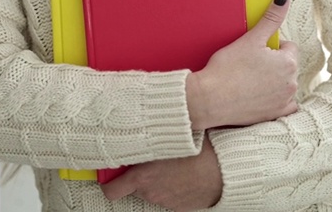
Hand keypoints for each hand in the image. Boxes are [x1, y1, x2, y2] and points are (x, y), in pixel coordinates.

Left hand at [101, 135, 222, 210]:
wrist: (223, 172)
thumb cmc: (198, 151)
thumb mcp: (169, 139)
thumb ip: (149, 139)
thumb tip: (136, 127)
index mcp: (142, 176)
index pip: (112, 189)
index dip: (109, 183)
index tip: (111, 175)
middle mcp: (150, 192)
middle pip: (134, 186)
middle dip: (139, 176)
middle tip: (152, 161)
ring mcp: (165, 201)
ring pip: (152, 191)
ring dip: (158, 181)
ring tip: (173, 166)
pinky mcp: (178, 207)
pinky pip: (168, 196)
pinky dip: (172, 188)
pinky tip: (183, 176)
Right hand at [186, 0, 298, 129]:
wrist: (208, 99)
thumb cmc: (227, 68)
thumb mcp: (250, 38)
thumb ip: (271, 17)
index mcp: (288, 63)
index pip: (288, 47)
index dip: (270, 47)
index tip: (253, 52)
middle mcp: (292, 83)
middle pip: (286, 66)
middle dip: (272, 64)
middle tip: (248, 66)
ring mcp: (284, 101)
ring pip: (285, 84)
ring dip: (274, 82)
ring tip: (249, 81)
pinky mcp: (274, 116)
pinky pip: (284, 106)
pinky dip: (275, 101)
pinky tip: (259, 97)